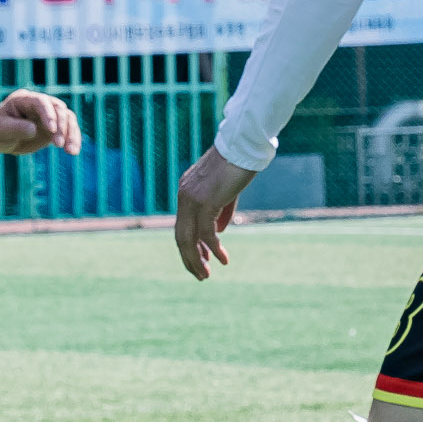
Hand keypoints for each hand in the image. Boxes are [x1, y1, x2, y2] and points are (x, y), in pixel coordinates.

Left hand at [0, 90, 80, 154]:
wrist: (3, 138)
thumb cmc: (0, 131)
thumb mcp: (2, 129)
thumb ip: (16, 128)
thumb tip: (34, 129)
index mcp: (24, 99)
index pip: (41, 102)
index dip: (48, 114)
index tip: (51, 130)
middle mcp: (40, 103)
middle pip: (58, 109)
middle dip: (61, 126)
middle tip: (58, 145)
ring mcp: (50, 114)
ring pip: (68, 118)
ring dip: (71, 134)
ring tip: (71, 152)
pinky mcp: (56, 126)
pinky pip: (70, 129)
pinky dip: (73, 139)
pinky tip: (74, 151)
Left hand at [175, 146, 257, 280]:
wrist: (242, 146)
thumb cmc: (238, 164)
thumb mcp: (226, 191)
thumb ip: (220, 211)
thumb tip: (218, 233)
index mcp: (185, 191)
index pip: (182, 225)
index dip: (190, 246)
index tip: (201, 260)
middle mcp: (183, 196)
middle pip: (180, 236)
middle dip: (190, 258)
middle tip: (201, 275)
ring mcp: (192, 199)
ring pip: (188, 239)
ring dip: (197, 260)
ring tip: (206, 275)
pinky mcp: (205, 202)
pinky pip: (206, 233)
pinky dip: (214, 249)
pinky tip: (223, 259)